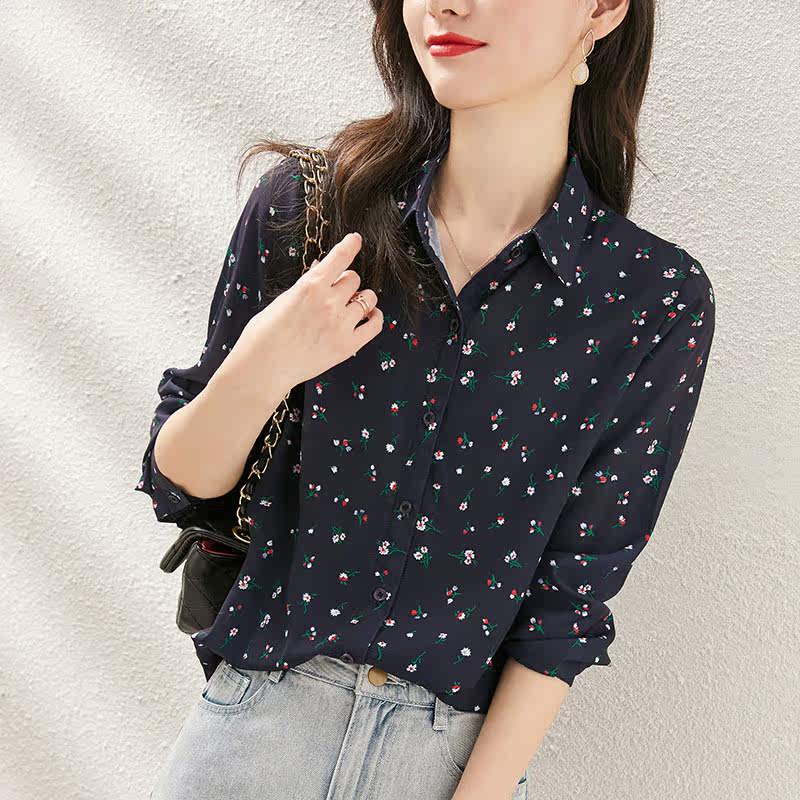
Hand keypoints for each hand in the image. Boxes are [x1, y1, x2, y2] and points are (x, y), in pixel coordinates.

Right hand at [234, 231, 382, 390]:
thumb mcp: (283, 301)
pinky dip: (374, 318)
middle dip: (347, 282)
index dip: (350, 245)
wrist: (264, 368)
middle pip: (354, 279)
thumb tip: (320, 271)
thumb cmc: (265, 335)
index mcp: (310, 286)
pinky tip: (368, 317)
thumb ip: (306, 287)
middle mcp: (329, 302)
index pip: (339, 258)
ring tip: (351, 306)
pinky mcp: (348, 345)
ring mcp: (341, 324)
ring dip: (361, 299)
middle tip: (338, 291)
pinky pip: (374, 325)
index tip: (356, 240)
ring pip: (367, 299)